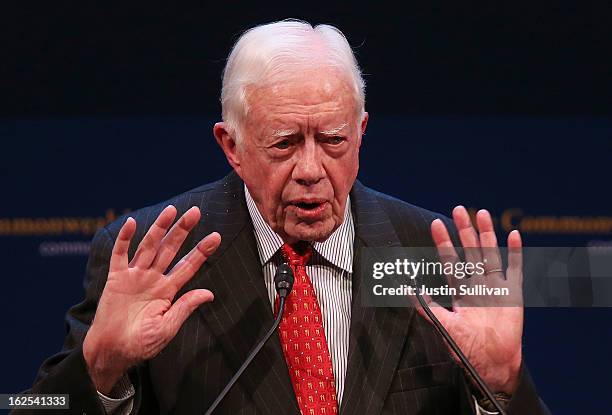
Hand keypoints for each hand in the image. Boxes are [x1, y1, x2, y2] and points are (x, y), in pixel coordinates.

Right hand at [83, 205, 220, 393]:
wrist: (112, 351)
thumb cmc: (140, 344)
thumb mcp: (167, 327)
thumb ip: (185, 307)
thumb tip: (209, 294)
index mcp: (168, 290)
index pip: (188, 266)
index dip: (201, 251)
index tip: (216, 236)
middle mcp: (153, 278)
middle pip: (170, 249)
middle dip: (183, 230)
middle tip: (196, 211)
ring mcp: (135, 276)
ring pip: (149, 246)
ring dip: (159, 228)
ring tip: (171, 210)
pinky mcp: (116, 278)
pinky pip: (120, 254)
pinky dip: (124, 238)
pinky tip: (132, 223)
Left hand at [419, 206, 522, 393]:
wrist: (491, 364)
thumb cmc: (466, 348)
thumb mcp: (443, 326)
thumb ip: (427, 307)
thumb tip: (407, 289)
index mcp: (460, 291)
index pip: (449, 261)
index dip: (443, 243)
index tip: (435, 224)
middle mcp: (477, 284)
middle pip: (469, 251)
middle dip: (464, 231)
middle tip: (457, 209)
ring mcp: (495, 287)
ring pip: (490, 254)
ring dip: (486, 234)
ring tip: (481, 213)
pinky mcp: (513, 294)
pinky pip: (515, 269)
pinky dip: (515, 253)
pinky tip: (513, 235)